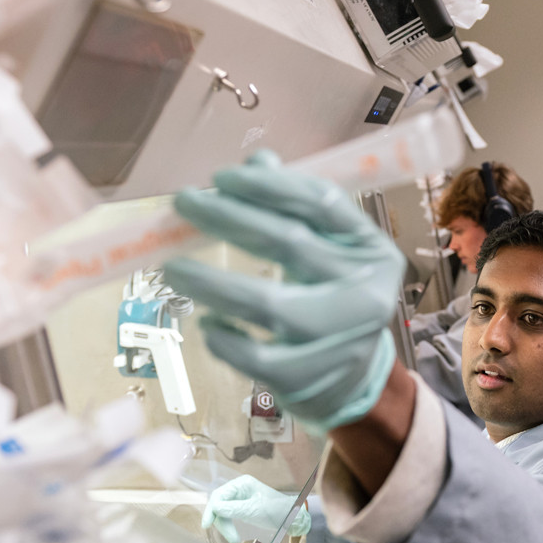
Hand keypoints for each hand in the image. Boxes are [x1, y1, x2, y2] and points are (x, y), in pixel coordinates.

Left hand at [163, 151, 405, 431]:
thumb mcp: (325, 251)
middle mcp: (365, 291)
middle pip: (290, 243)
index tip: (221, 177)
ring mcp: (340, 339)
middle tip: (184, 204)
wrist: (352, 381)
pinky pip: (255, 356)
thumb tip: (256, 161)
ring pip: (268, 304)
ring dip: (211, 282)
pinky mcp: (312, 378)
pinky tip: (207, 324)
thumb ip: (293, 208)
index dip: (269, 185)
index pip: (322, 203)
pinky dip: (223, 339)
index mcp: (371, 249)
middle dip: (229, 218)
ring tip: (171, 268)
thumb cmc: (331, 302)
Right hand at [202, 476, 310, 542]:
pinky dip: (230, 526)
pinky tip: (234, 536)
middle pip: (219, 504)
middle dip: (221, 522)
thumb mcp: (255, 510)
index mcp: (242, 484)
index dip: (211, 510)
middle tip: (230, 538)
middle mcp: (239, 489)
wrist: (293, 518)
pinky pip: (229, 517)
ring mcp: (240, 499)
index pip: (219, 495)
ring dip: (226, 527)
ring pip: (223, 513)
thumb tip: (215, 508)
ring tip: (234, 540)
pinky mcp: (242, 509)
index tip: (207, 525)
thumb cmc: (278, 510)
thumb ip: (234, 509)